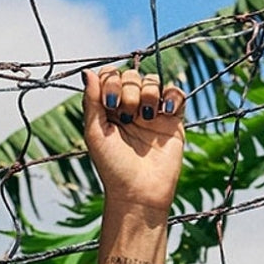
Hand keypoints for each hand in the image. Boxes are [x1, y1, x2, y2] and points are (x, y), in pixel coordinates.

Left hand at [82, 66, 185, 211]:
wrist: (140, 192)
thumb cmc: (114, 168)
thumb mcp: (94, 133)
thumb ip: (91, 101)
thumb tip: (87, 72)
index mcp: (109, 108)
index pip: (110, 75)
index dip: (111, 80)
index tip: (109, 103)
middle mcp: (130, 107)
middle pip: (132, 74)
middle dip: (129, 90)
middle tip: (126, 116)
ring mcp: (152, 113)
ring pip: (153, 80)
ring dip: (148, 92)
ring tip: (146, 117)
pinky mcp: (173, 121)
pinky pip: (176, 94)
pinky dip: (172, 96)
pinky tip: (164, 112)